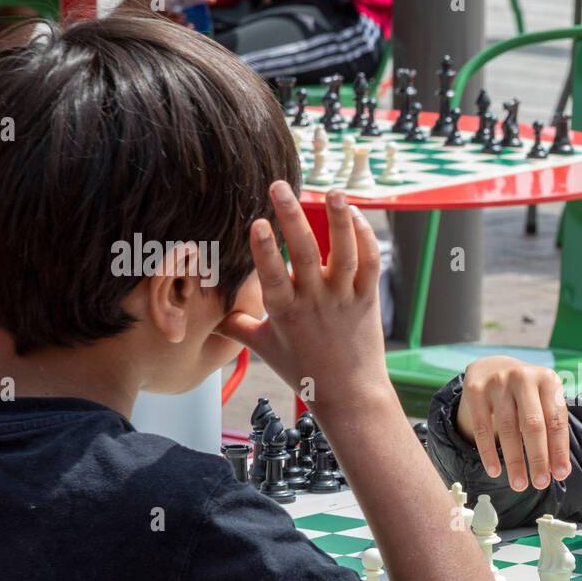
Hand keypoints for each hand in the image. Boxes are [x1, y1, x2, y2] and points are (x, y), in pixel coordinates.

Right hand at [216, 183, 391, 412]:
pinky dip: (364, 237)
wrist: (349, 394)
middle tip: (280, 186)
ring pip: (344, 254)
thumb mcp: (265, 349)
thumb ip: (239, 326)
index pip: (272, 278)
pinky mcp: (368, 299)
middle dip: (292, 217)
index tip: (257, 224)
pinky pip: (369, 263)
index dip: (264, 251)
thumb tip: (212, 317)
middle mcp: (315, 302)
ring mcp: (344, 298)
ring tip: (333, 192)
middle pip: (304, 254)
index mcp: (285, 312)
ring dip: (339, 220)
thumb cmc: (304, 372)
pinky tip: (355, 215)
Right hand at [456, 356, 571, 490]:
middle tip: (541, 484)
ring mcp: (498, 381)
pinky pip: (482, 427)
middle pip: (533, 425)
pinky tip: (494, 471)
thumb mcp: (543, 402)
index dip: (559, 450)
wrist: (492, 366)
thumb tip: (559, 471)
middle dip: (538, 458)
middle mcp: (523, 377)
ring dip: (514, 461)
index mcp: (548, 380)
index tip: (560, 475)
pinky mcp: (475, 389)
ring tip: (519, 484)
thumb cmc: (526, 394)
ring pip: (507, 429)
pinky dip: (488, 452)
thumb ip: (552, 431)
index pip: (556, 420)